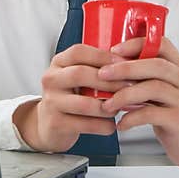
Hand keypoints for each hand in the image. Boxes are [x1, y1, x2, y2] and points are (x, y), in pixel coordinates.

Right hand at [13, 44, 133, 152]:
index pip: (78, 52)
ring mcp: (51, 102)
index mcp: (59, 63)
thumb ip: (96, 67)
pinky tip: (110, 124)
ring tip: (118, 108)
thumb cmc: (70, 97)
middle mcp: (51, 79)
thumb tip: (128, 61)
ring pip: (85, 104)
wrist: (50, 124)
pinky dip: (103, 125)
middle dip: (109, 82)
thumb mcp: (77, 77)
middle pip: (80, 74)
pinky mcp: (56, 123)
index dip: (102, 56)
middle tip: (128, 87)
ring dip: (108, 107)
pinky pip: (86, 125)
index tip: (123, 63)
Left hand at [97, 36, 178, 171]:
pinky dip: (131, 117)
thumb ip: (145, 76)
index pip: (161, 44)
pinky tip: (121, 123)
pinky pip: (152, 114)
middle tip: (102, 74)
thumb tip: (111, 64)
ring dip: (124, 94)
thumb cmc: (173, 114)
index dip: (136, 44)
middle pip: (156, 65)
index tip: (113, 51)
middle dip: (125, 68)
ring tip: (107, 104)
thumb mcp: (161, 90)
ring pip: (153, 88)